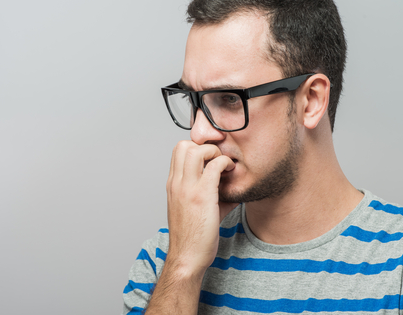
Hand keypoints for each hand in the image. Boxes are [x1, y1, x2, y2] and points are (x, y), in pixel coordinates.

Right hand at [165, 140, 235, 276]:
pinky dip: (224, 163)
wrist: (187, 257)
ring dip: (214, 152)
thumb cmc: (192, 236)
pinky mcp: (201, 196)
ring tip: (223, 165)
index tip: (211, 158)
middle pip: (183, 145)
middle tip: (217, 159)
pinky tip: (230, 172)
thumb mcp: (194, 209)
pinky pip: (214, 166)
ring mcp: (187, 188)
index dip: (196, 149)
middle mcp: (177, 183)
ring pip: (196, 150)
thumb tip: (230, 189)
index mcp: (173, 185)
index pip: (178, 151)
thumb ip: (209, 194)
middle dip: (204, 146)